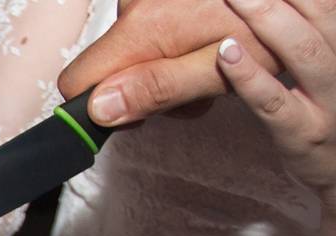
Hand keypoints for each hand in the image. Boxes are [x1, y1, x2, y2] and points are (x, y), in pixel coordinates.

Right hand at [59, 0, 281, 124]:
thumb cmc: (270, 27)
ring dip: (164, 61)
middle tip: (196, 83)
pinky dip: (173, 37)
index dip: (104, 107)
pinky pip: (148, 24)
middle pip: (109, 66)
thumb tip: (100, 109)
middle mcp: (136, 4)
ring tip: (211, 57)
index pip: (78, 83)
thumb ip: (157, 88)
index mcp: (143, 29)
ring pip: (131, 47)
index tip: (142, 112)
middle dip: (146, 83)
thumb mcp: (220, 72)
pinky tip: (206, 36)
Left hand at [216, 0, 335, 211]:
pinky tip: (226, 52)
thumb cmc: (328, 101)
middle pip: (322, 10)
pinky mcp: (305, 133)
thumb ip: (308, 20)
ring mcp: (331, 97)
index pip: (327, 0)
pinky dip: (250, 76)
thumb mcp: (325, 51)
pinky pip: (276, 102)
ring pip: (304, 50)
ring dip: (269, 17)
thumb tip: (261, 4)